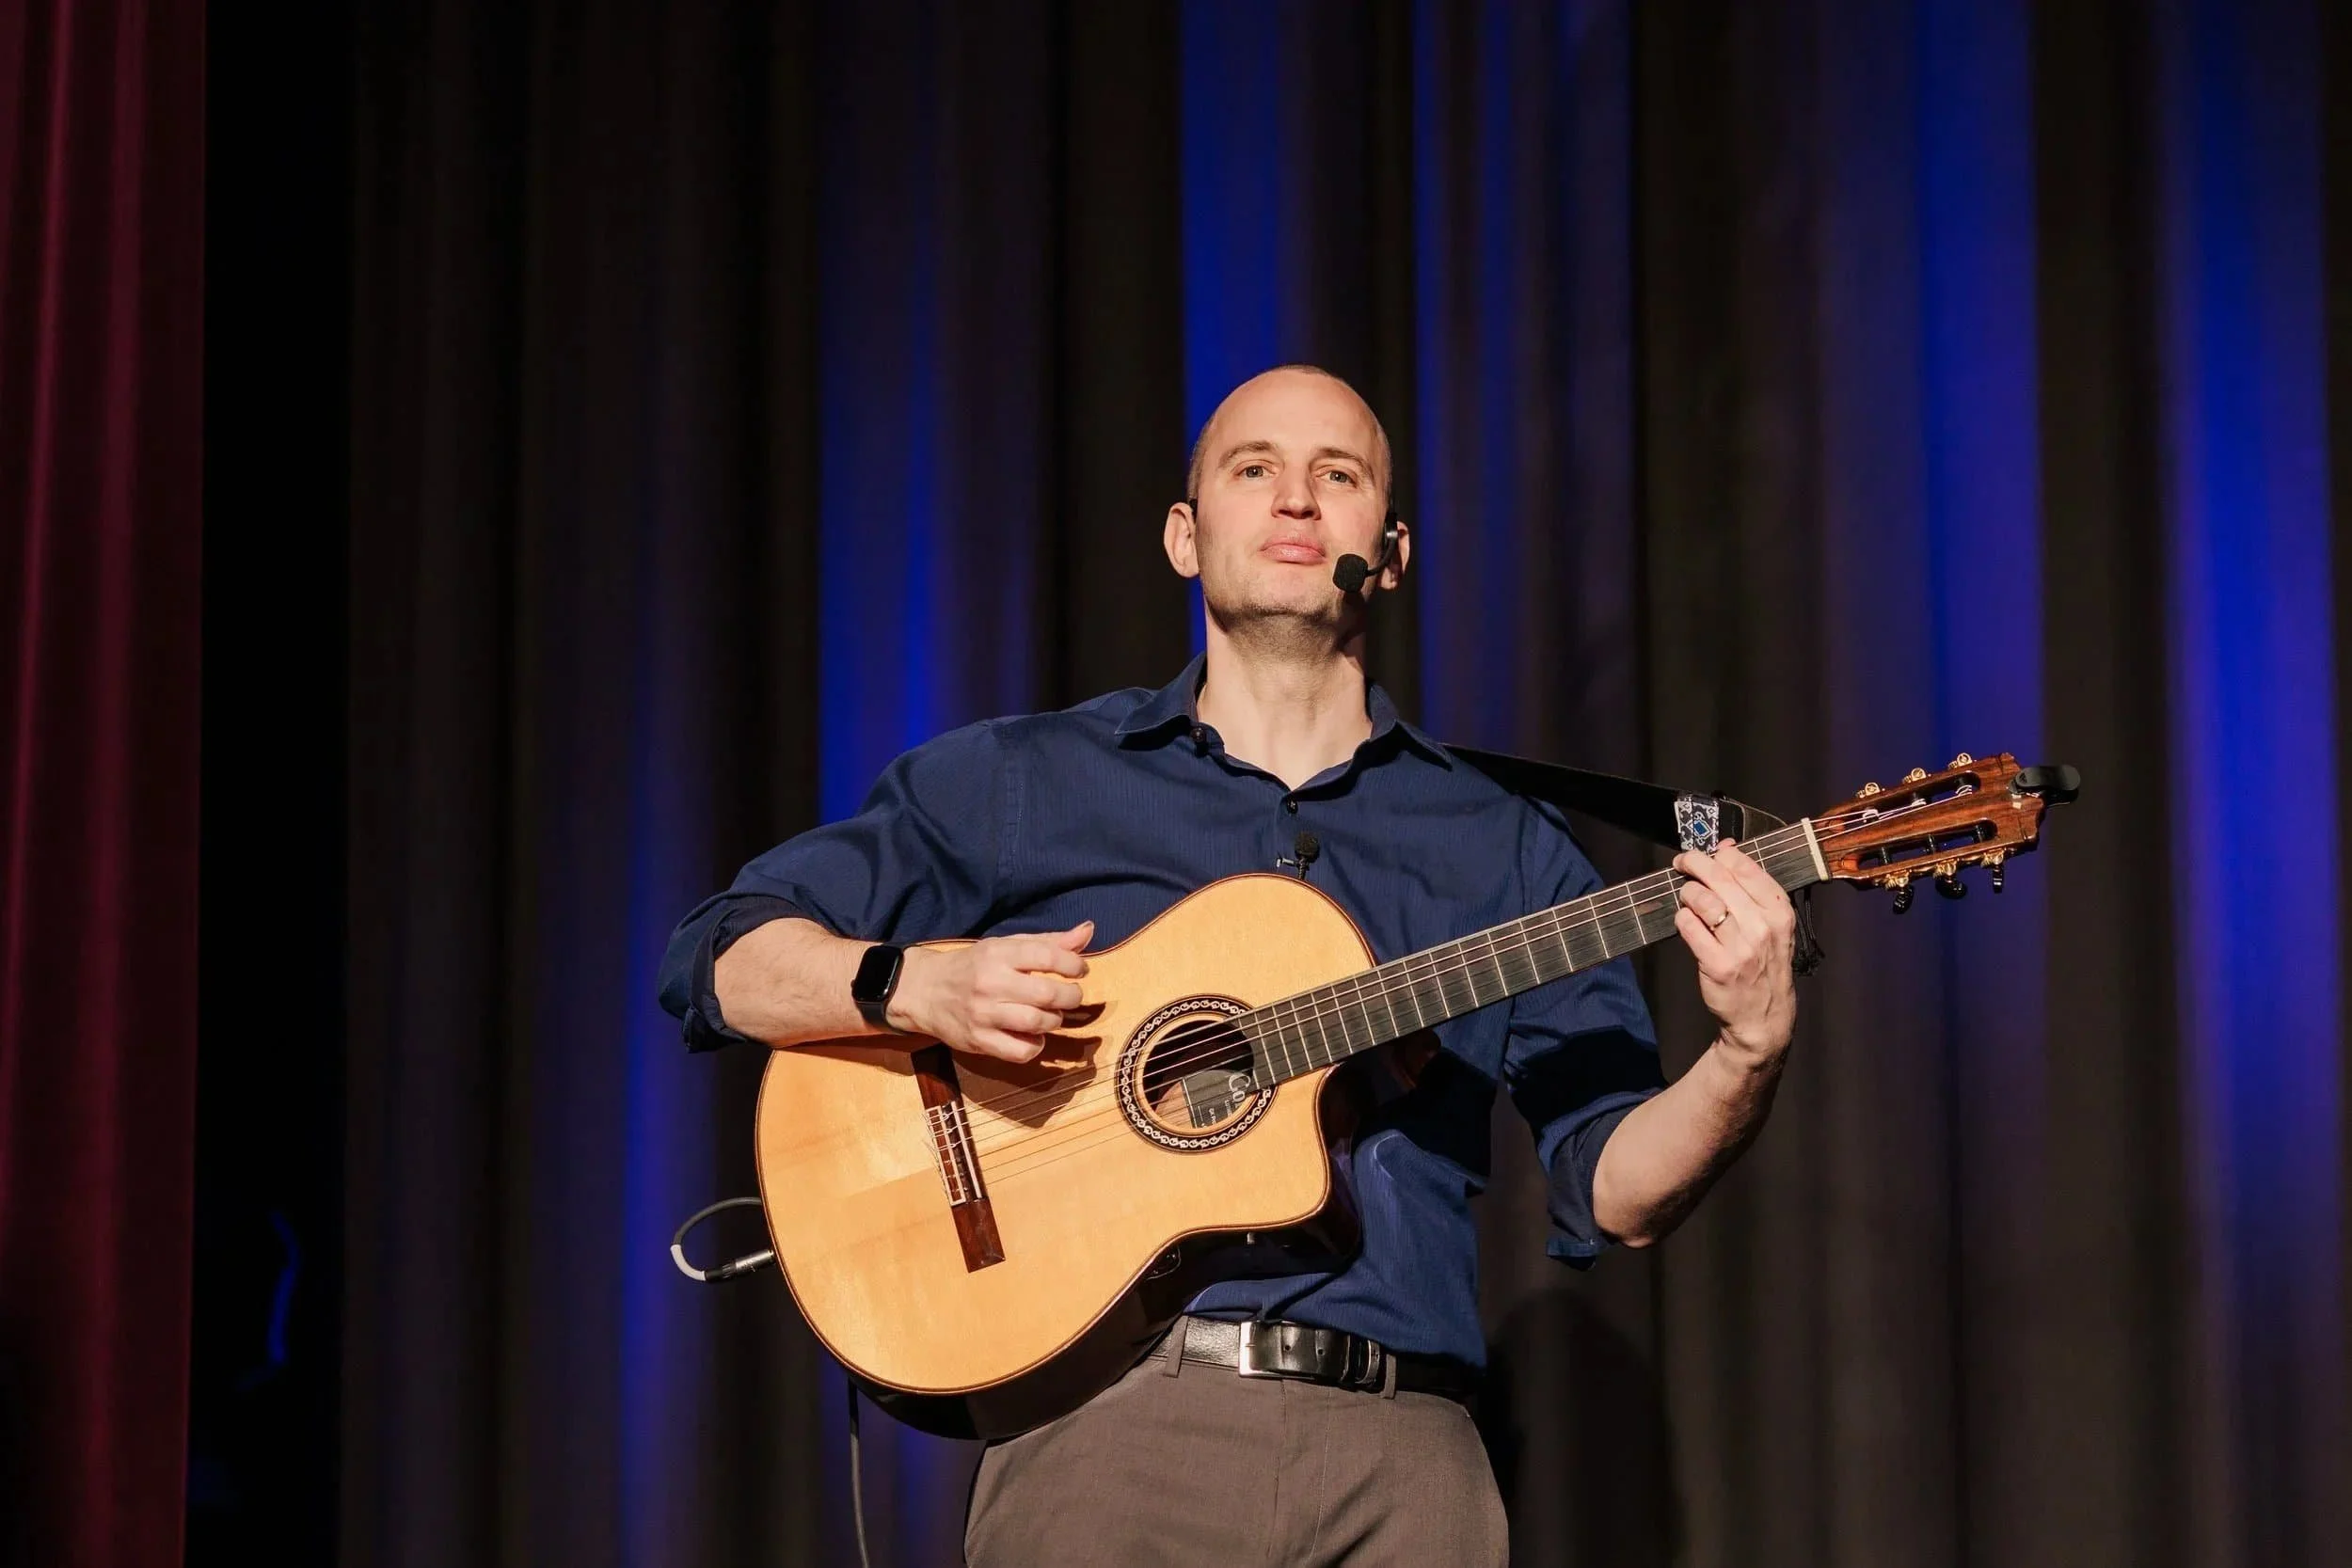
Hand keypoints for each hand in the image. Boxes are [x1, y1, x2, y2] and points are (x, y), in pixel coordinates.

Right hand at [889, 921, 1092, 1062]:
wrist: (925, 991)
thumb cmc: (974, 966)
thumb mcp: (1006, 947)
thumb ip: (1049, 941)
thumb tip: (1088, 931)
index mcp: (999, 954)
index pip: (1048, 956)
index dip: (1074, 965)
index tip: (1079, 970)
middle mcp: (991, 983)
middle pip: (1048, 994)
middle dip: (1071, 997)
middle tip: (1071, 996)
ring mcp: (983, 1014)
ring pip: (1038, 1023)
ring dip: (1054, 1020)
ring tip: (1051, 1014)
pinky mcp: (979, 1041)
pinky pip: (1021, 1051)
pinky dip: (1036, 1046)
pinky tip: (1033, 1035)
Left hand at [1672, 841, 1797, 1067]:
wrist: (1763, 1016)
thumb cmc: (1764, 963)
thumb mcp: (1771, 924)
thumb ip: (1751, 886)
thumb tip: (1726, 847)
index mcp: (1780, 911)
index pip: (1744, 866)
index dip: (1718, 855)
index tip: (1705, 856)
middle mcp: (1763, 926)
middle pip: (1719, 878)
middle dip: (1693, 863)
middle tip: (1681, 864)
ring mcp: (1741, 947)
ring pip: (1701, 899)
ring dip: (1687, 893)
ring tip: (1687, 899)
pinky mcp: (1718, 964)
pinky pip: (1688, 926)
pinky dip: (1682, 919)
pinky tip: (1686, 922)